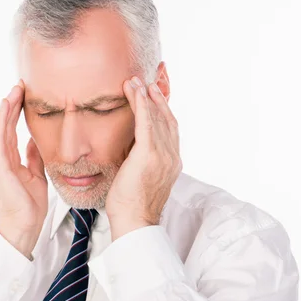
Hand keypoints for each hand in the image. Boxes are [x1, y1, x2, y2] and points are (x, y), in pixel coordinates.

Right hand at [0, 80, 47, 258]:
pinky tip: (6, 106)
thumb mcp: (35, 175)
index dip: (15, 113)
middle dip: (10, 105)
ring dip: (5, 108)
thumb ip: (33, 157)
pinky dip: (1, 121)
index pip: (9, 131)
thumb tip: (35, 141)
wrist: (23, 228)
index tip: (24, 96)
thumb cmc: (28, 206)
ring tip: (14, 90)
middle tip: (19, 86)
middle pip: (2, 125)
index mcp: (6, 161)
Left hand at [105, 76, 182, 240]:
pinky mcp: (149, 155)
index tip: (155, 92)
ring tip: (136, 81)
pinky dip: (141, 104)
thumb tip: (129, 146)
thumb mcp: (140, 175)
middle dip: (157, 97)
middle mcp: (171, 155)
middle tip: (148, 79)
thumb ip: (141, 158)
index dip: (163, 108)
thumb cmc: (131, 203)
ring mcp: (163, 155)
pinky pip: (146, 123)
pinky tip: (135, 92)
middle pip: (167, 118)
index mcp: (171, 161)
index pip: (170, 128)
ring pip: (157, 118)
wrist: (134, 221)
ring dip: (146, 96)